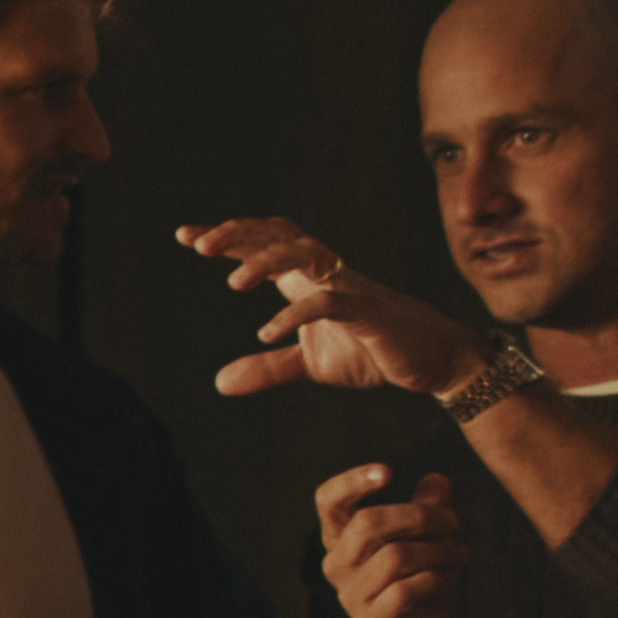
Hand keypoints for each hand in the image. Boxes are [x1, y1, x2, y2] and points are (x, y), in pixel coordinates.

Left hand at [184, 212, 487, 408]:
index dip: (227, 237)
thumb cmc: (372, 351)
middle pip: (279, 236)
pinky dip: (295, 315)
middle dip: (238, 234)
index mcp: (307, 280)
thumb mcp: (311, 364)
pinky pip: (328, 303)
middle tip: (198, 243)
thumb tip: (219, 383)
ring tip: (233, 283)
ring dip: (267, 263)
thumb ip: (267, 368)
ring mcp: (348, 288)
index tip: (186, 236)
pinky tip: (266, 334)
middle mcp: (325, 275)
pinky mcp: (367, 312)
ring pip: (305, 256)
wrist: (431, 361)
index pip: (263, 244)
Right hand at [314, 463, 464, 617]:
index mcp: (342, 541)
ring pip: (396, 556)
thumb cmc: (418, 588)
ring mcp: (352, 597)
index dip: (352, 481)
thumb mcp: (427, 543)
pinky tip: (451, 578)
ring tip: (459, 554)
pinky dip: (437, 579)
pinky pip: (407, 591)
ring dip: (439, 550)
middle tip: (452, 520)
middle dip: (420, 515)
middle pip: (368, 523)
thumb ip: (429, 510)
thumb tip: (437, 478)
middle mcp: (338, 566)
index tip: (388, 470)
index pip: (328, 502)